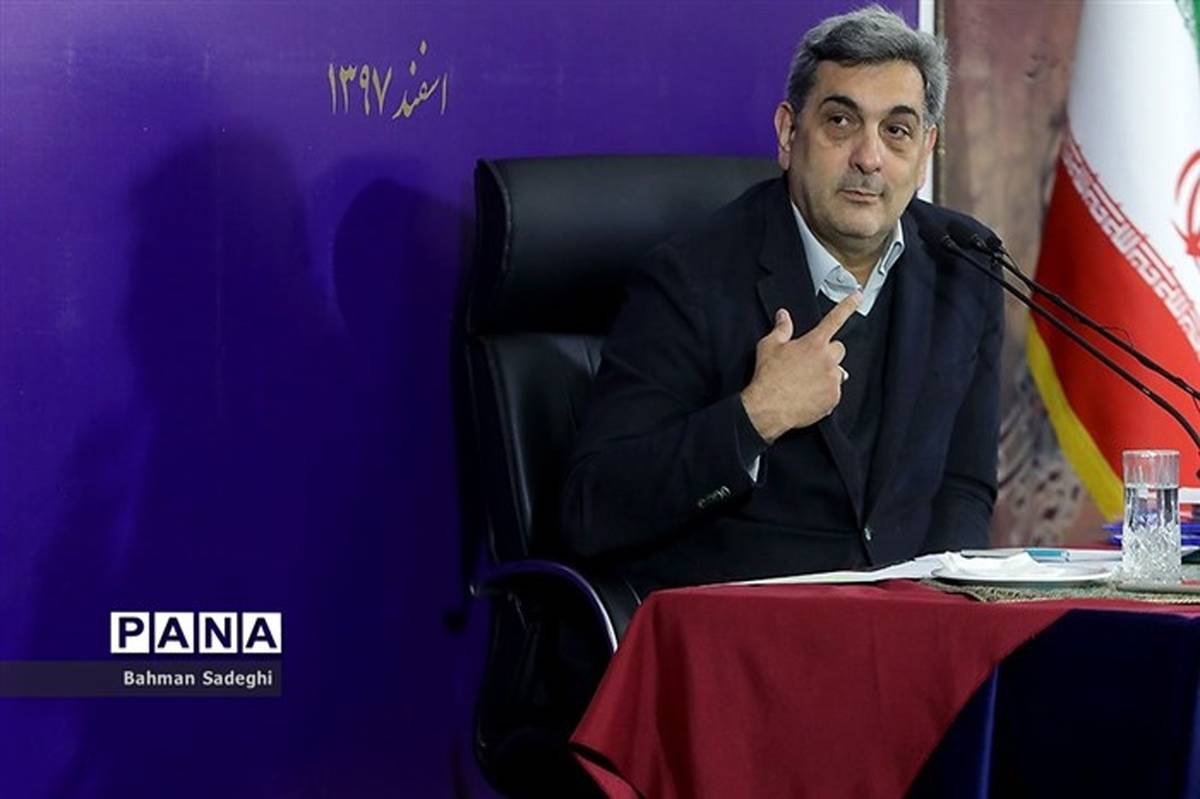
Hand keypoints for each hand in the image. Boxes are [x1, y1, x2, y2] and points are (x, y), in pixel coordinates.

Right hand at [740, 292, 860, 442]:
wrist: (769, 407)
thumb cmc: (768, 377)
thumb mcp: (769, 346)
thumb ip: (781, 329)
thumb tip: (783, 316)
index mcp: (814, 343)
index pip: (834, 319)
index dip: (847, 306)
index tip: (857, 296)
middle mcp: (827, 359)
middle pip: (839, 349)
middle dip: (828, 353)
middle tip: (811, 362)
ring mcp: (832, 380)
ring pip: (838, 372)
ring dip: (827, 374)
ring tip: (807, 382)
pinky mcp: (833, 398)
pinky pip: (835, 392)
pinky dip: (825, 394)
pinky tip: (809, 396)